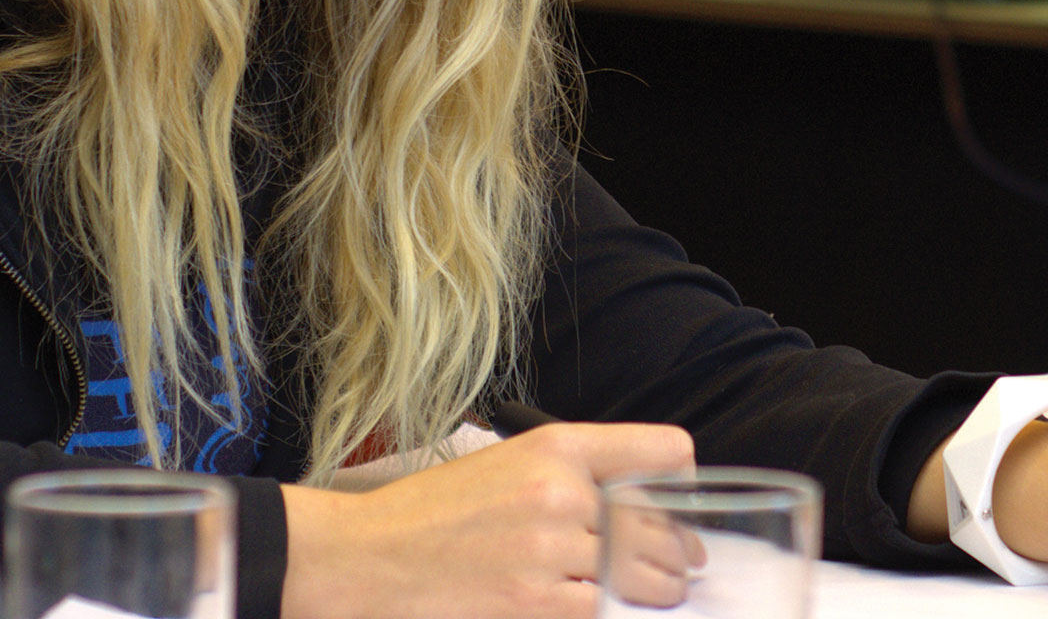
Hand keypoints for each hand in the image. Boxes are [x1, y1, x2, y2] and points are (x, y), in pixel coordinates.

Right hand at [280, 422, 694, 618]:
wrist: (366, 556)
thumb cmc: (430, 515)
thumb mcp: (505, 465)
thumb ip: (570, 477)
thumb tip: (636, 510)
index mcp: (557, 446)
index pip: (662, 451)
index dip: (681, 481)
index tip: (678, 506)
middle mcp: (562, 490)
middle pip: (659, 525)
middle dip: (676, 553)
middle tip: (680, 568)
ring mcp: (551, 548)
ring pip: (641, 575)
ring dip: (656, 592)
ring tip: (659, 596)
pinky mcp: (536, 601)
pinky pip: (604, 611)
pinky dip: (612, 613)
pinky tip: (603, 609)